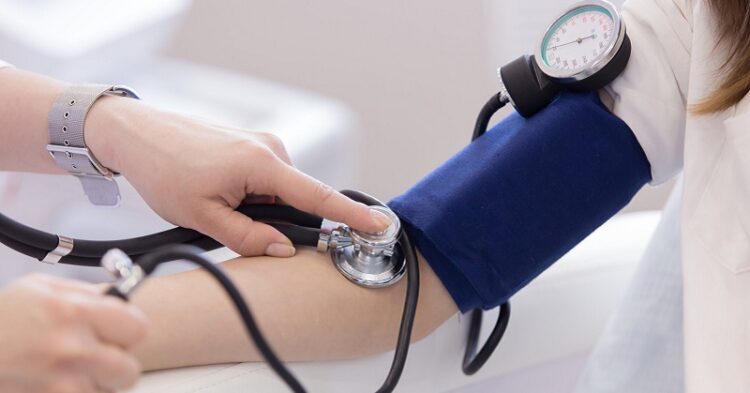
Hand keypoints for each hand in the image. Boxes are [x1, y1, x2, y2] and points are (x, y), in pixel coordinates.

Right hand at [0, 274, 147, 392]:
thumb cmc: (2, 317)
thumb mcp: (42, 290)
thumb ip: (87, 295)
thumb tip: (122, 300)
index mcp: (74, 314)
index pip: (138, 328)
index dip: (130, 329)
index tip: (120, 330)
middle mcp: (71, 351)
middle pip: (129, 370)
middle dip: (116, 364)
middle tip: (96, 355)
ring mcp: (60, 385)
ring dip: (93, 383)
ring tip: (66, 368)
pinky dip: (74, 392)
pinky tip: (54, 380)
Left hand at [86, 96, 391, 256]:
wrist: (136, 134)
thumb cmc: (165, 170)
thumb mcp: (202, 216)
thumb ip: (248, 236)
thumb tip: (284, 249)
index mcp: (262, 164)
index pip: (316, 197)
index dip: (350, 215)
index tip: (380, 225)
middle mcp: (270, 148)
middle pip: (295, 200)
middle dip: (276, 221)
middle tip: (230, 222)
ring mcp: (262, 144)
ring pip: (278, 193)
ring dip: (258, 208)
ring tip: (214, 203)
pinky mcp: (253, 145)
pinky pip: (267, 180)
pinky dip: (253, 196)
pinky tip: (219, 192)